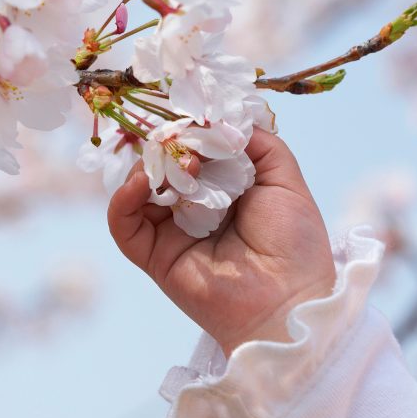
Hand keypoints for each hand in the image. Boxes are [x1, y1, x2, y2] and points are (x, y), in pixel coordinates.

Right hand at [108, 129, 334, 354]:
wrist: (289, 299)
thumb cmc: (294, 244)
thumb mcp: (283, 178)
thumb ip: (256, 142)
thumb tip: (216, 120)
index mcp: (222, 189)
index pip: (191, 149)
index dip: (187, 130)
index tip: (193, 118)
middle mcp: (192, 208)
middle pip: (160, 164)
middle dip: (168, 146)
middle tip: (183, 140)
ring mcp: (169, 231)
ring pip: (137, 188)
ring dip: (149, 166)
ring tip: (172, 162)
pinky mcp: (152, 256)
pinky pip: (122, 224)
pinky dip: (122, 198)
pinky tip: (142, 181)